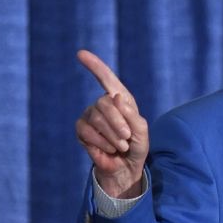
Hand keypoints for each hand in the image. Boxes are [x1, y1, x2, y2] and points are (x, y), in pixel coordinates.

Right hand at [75, 49, 148, 197]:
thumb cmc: (137, 147)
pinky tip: (109, 150)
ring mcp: (90, 116)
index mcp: (120, 100)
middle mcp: (103, 105)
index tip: (80, 53)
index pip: (106, 78)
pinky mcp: (81, 130)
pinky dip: (101, 143)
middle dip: (117, 123)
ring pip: (95, 118)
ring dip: (111, 135)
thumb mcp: (141, 131)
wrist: (127, 168)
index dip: (95, 65)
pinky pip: (86, 131)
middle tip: (126, 139)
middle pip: (104, 103)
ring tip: (121, 146)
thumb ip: (131, 114)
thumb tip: (114, 97)